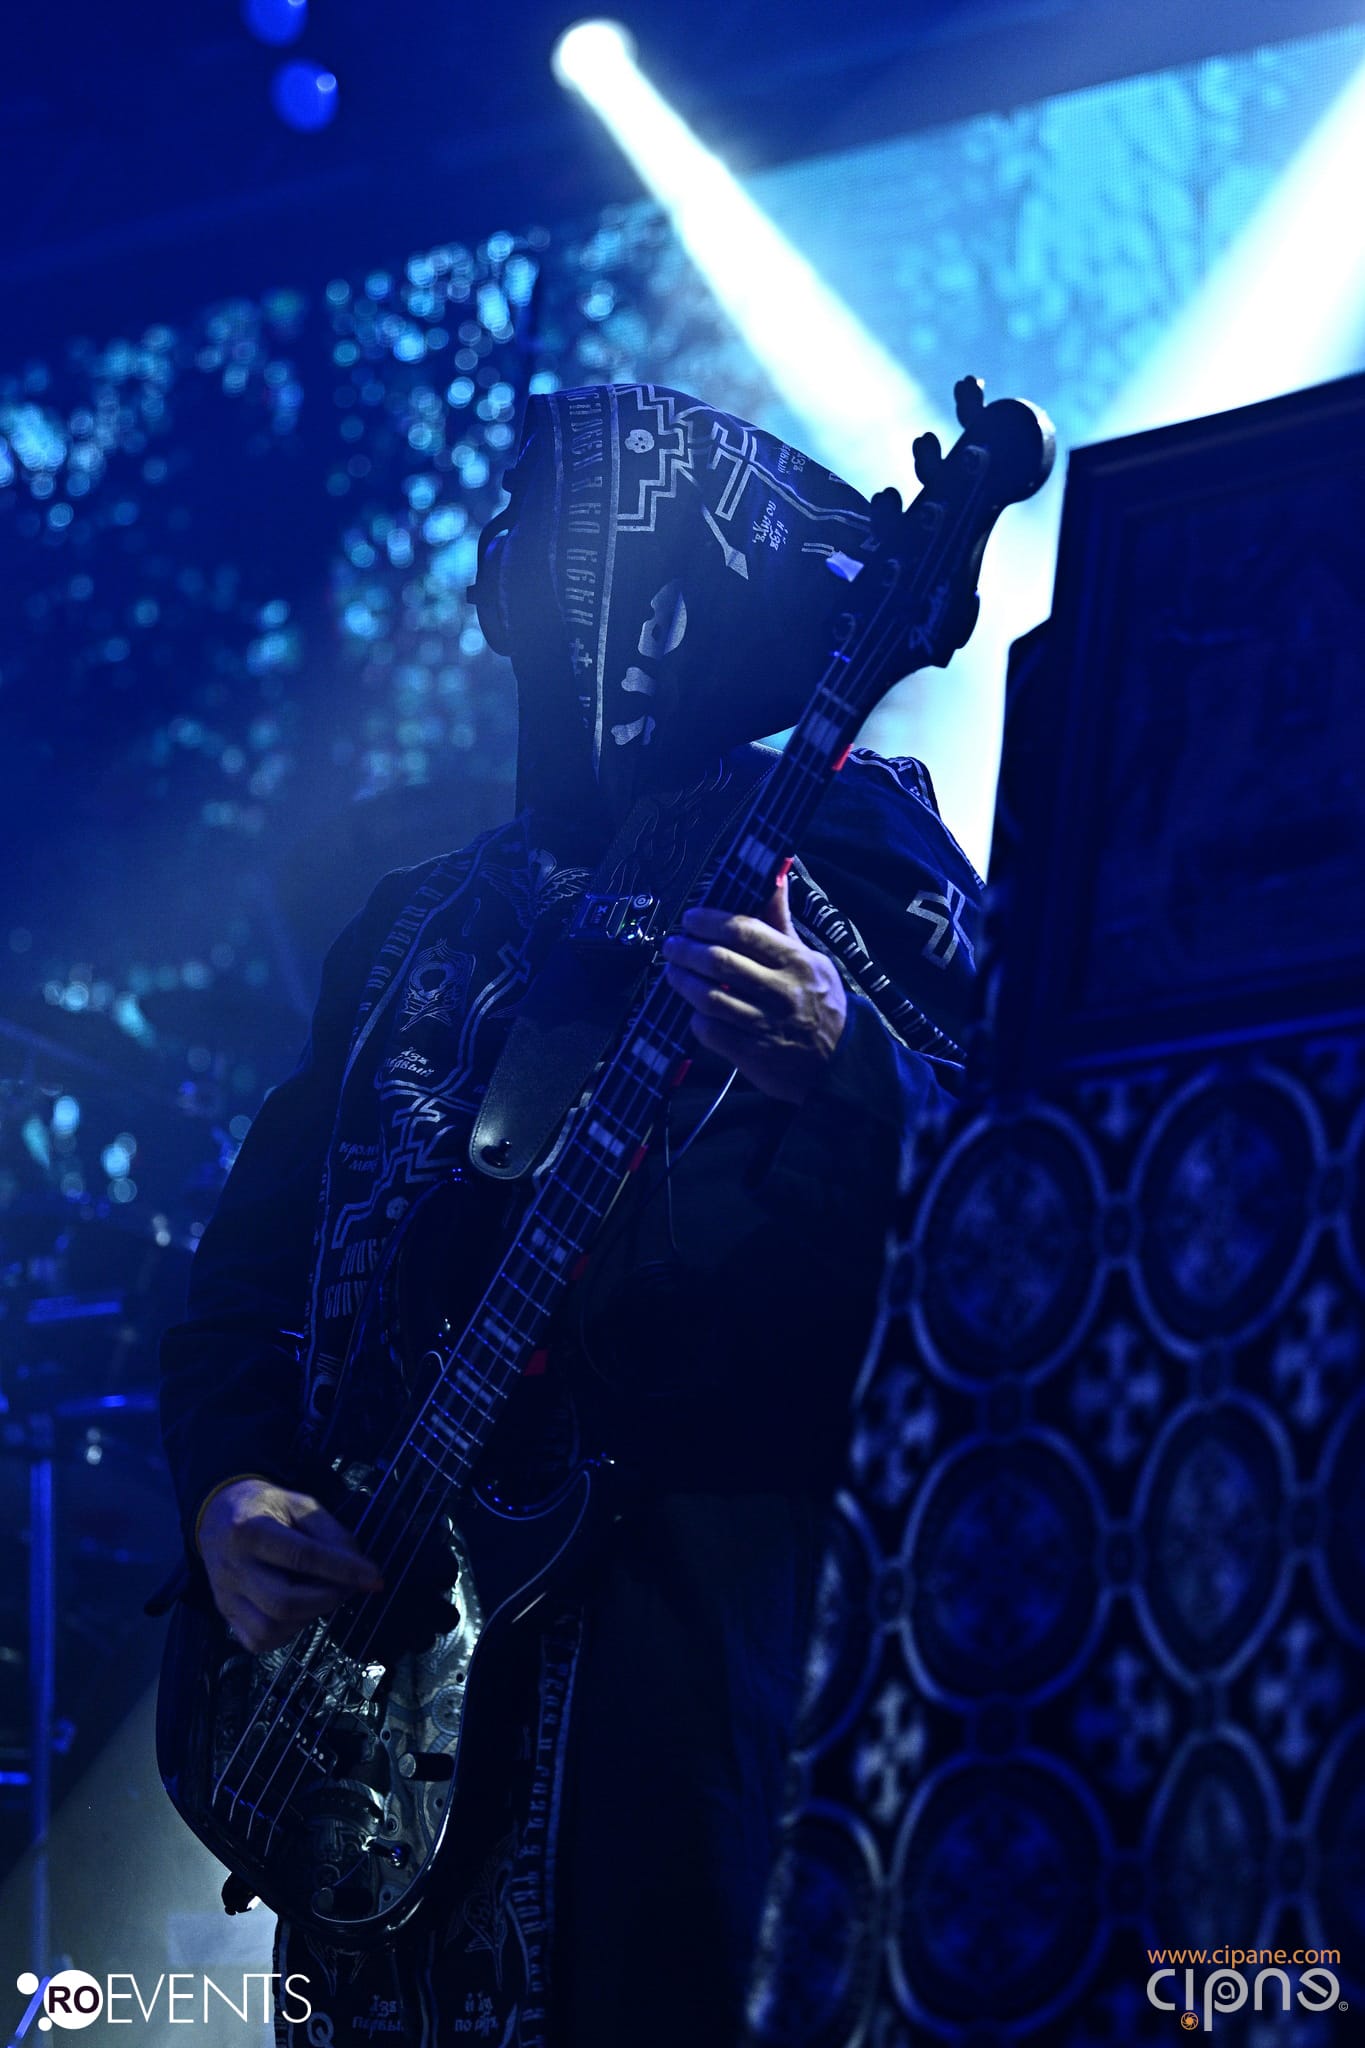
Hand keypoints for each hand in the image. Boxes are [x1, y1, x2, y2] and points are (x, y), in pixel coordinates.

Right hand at [197, 1478, 383, 1654]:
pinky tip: (299, 1609)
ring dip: (310, 1617)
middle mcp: (232, 1568)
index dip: (343, 1570)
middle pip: (284, 1602)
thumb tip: (361, 1568)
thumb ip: (331, 1533)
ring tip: (321, 1594)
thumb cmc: (267, 1508)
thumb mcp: (300, 1505)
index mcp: (249, 1530)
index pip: (302, 1556)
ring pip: (270, 1628)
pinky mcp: (225, 1615)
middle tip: (347, 1587)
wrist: (218, 1515)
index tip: (374, 1578)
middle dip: (327, 1599)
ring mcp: (224, 1596)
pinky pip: (259, 1640)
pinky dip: (288, 1632)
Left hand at [661, 875, 846, 1104]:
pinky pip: (711, 1031)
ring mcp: (765, 1024)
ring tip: (673, 972)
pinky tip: (695, 1010)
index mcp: (795, 960)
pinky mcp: (753, 1055)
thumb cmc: (820, 1002)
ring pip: (709, 997)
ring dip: (683, 982)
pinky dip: (697, 1018)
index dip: (709, 921)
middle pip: (719, 961)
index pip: (743, 930)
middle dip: (686, 949)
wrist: (840, 1060)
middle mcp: (781, 990)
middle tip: (672, 945)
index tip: (690, 919)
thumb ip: (782, 923)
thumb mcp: (811, 958)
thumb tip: (773, 880)